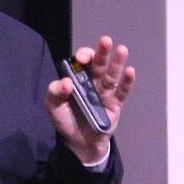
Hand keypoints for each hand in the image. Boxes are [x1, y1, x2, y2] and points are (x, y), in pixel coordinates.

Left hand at [45, 37, 134, 163]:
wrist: (78, 142)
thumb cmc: (66, 120)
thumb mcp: (53, 107)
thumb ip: (55, 93)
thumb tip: (66, 82)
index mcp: (77, 78)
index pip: (82, 62)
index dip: (83, 56)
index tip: (81, 58)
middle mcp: (92, 81)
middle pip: (98, 64)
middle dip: (101, 52)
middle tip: (105, 41)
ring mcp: (105, 92)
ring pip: (112, 74)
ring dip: (117, 62)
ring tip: (122, 50)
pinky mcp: (115, 104)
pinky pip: (122, 91)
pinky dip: (127, 82)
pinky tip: (130, 71)